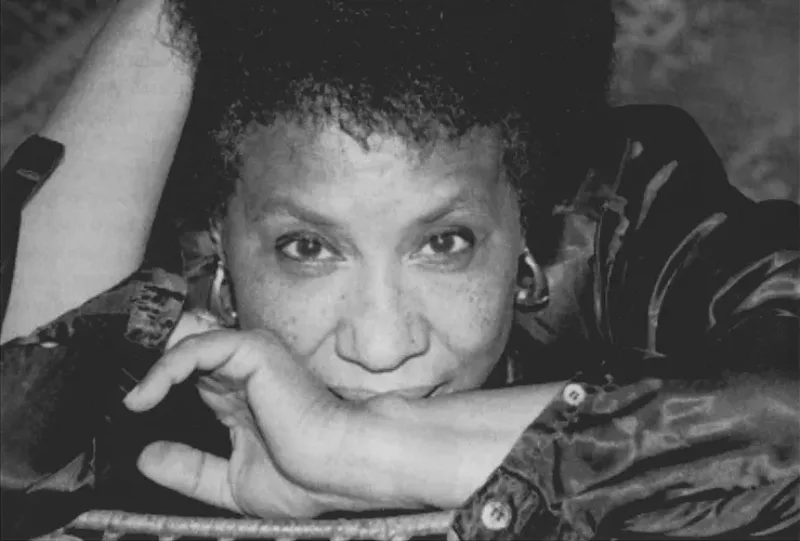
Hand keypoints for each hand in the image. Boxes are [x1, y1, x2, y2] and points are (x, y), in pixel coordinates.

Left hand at [123, 311, 378, 517]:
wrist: (340, 466)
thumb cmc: (307, 477)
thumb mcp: (232, 483)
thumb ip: (190, 470)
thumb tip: (146, 458)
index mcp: (242, 398)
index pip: (189, 378)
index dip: (156, 388)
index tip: (125, 410)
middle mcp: (244, 372)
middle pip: (182, 355)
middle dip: (144, 371)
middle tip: (113, 395)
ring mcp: (250, 357)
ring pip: (185, 346)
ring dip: (149, 367)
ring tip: (126, 398)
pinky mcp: (252, 350)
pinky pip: (195, 349)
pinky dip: (164, 369)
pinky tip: (143, 396)